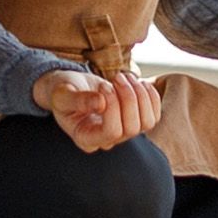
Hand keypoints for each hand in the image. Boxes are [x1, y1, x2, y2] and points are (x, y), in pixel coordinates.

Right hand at [33, 65, 159, 152]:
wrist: (72, 87)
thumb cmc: (63, 91)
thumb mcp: (62, 94)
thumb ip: (77, 100)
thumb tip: (100, 103)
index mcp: (86, 138)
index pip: (111, 132)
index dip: (113, 107)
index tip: (103, 86)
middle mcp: (107, 140)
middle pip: (131, 128)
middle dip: (128, 98)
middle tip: (115, 78)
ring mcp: (123, 132)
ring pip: (147, 123)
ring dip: (140, 96)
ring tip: (126, 78)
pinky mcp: (135, 120)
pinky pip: (154, 115)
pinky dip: (150, 96)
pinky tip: (137, 82)